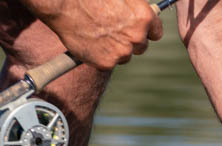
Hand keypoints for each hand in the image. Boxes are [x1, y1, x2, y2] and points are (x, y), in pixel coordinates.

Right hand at [21, 0, 162, 69]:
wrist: (65, 4)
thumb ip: (134, 6)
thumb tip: (142, 12)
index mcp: (144, 18)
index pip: (156, 32)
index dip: (145, 30)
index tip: (136, 28)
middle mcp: (137, 37)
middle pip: (141, 46)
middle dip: (130, 41)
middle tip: (112, 31)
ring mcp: (122, 52)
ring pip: (124, 56)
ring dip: (115, 49)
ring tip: (98, 34)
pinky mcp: (106, 64)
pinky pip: (108, 63)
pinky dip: (100, 56)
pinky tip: (90, 42)